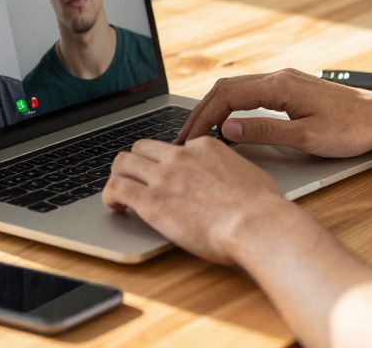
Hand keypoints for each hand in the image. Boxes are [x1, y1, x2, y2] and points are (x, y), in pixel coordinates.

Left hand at [102, 137, 289, 263]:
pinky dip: (109, 196)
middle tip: (134, 179)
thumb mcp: (248, 174)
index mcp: (204, 146)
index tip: (166, 177)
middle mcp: (180, 156)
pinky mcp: (151, 201)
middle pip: (141, 148)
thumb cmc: (262, 208)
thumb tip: (231, 181)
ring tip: (118, 193)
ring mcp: (164, 177)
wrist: (257, 224)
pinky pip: (117, 189)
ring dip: (117, 177)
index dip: (166, 163)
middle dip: (134, 163)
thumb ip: (230, 172)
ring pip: (122, 163)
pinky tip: (115, 207)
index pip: (172, 147)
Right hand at [176, 68, 371, 157]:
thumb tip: (229, 128)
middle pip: (227, 88)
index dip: (203, 117)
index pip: (227, 96)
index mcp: (280, 86)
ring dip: (217, 108)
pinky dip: (234, 106)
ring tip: (201, 132)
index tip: (188, 139)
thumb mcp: (306, 137)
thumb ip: (265, 131)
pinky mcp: (294, 89)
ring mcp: (287, 81)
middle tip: (185, 137)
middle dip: (202, 111)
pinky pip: (253, 92)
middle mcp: (280, 77)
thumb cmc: (352, 130)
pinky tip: (231, 123)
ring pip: (239, 88)